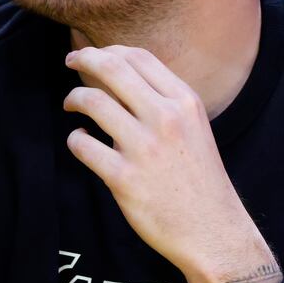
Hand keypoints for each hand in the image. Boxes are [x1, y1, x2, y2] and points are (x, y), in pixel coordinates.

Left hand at [64, 46, 279, 282]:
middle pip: (112, 68)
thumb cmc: (201, 182)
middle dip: (83, 59)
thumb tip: (122, 79)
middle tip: (70, 62)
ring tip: (71, 106)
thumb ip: (166, 104)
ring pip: (91, 101)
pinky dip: (75, 139)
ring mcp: (144, 148)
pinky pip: (82, 145)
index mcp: (186, 103)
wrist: (213, 231)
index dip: (109, 50)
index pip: (139, 57)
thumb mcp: (195, 130)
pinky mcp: (123, 178)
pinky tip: (81, 142)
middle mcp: (166, 118)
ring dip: (74, 99)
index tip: (95, 55)